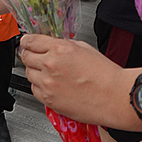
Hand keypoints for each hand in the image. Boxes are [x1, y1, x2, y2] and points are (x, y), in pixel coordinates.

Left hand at [19, 34, 138, 126]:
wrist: (115, 97)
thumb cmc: (105, 74)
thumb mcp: (83, 48)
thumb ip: (62, 45)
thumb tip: (50, 45)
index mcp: (59, 49)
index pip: (30, 41)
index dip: (26, 41)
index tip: (26, 43)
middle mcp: (50, 65)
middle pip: (25, 57)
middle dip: (30, 55)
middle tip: (36, 58)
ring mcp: (48, 84)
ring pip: (28, 74)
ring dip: (35, 72)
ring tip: (49, 74)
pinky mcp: (49, 100)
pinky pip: (35, 90)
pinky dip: (39, 87)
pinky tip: (52, 86)